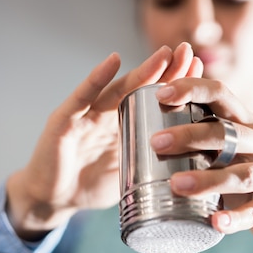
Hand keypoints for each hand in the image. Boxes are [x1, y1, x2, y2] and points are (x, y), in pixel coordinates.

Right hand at [6, 43, 201, 238]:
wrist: (53, 202)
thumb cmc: (89, 187)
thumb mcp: (129, 177)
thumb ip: (150, 166)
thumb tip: (187, 172)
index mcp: (125, 126)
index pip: (155, 100)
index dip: (176, 85)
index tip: (199, 70)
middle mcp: (108, 115)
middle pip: (141, 88)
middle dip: (166, 70)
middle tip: (187, 51)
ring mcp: (87, 116)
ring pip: (118, 88)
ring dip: (141, 70)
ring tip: (164, 54)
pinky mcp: (65, 122)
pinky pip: (82, 97)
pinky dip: (96, 78)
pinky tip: (113, 61)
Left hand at [150, 77, 252, 252]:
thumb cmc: (245, 173)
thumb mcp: (229, 150)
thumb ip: (200, 138)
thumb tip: (145, 127)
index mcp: (248, 122)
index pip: (222, 94)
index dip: (192, 89)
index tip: (161, 94)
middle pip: (228, 133)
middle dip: (190, 136)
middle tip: (157, 144)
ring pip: (242, 174)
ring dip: (208, 179)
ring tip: (177, 185)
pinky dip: (236, 219)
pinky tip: (217, 223)